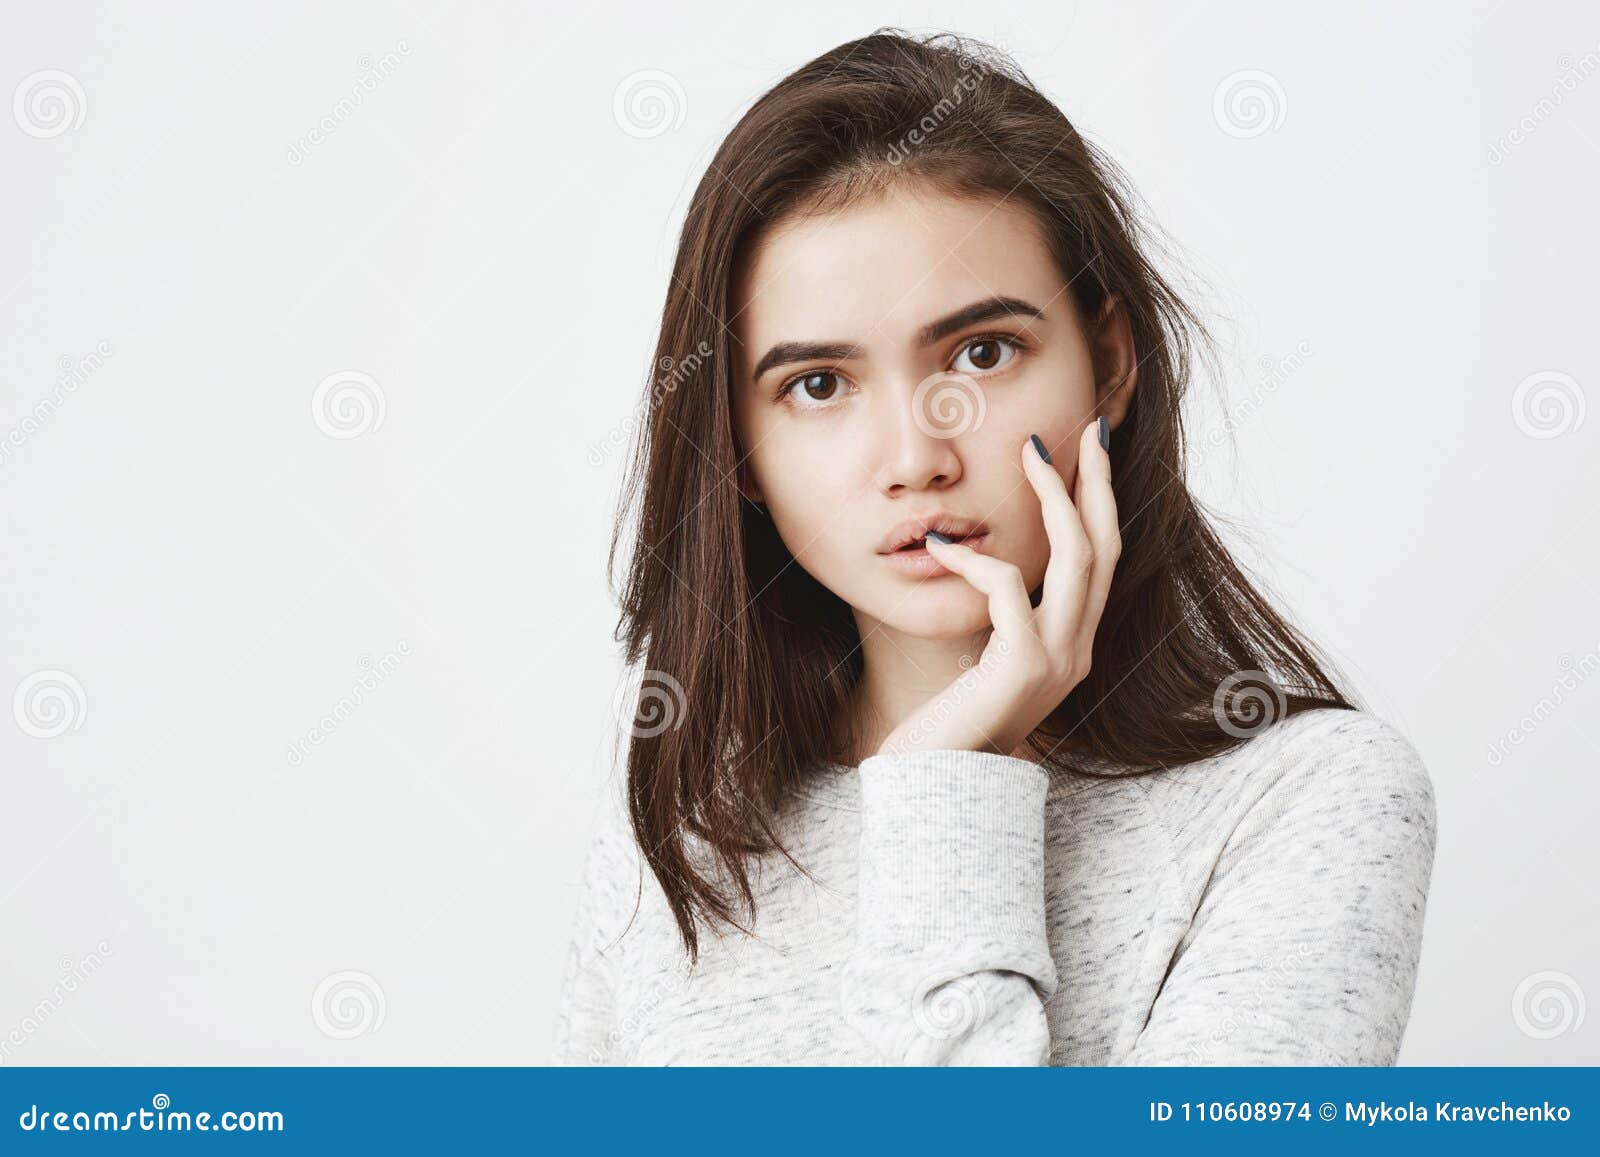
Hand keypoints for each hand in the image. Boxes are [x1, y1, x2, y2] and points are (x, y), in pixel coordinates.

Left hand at [876, 420, 1120, 759]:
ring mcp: (1057, 662)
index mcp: (1072, 648)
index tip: (1090, 452)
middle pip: (1106, 549)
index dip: (1100, 505)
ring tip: (1031, 452)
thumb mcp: (984, 664)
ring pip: (1078, 559)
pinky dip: (977, 559)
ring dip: (1055, 499)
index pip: (1102, 563)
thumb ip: (1002, 623)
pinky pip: (1009, 589)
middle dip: (1098, 484)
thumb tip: (991, 568)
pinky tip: (941, 546)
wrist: (933, 790)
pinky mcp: (1022, 668)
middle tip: (1083, 430)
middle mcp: (1077, 653)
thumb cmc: (947, 725)